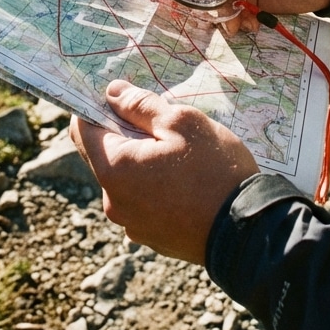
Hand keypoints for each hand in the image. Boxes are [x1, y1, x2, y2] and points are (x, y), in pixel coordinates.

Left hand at [70, 80, 258, 263]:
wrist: (248, 233)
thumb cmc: (215, 170)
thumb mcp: (181, 122)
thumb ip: (140, 105)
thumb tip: (112, 92)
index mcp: (114, 169)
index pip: (81, 130)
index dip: (95, 108)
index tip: (121, 98)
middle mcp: (113, 201)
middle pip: (103, 154)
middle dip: (125, 134)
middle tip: (163, 125)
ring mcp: (130, 224)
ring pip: (124, 178)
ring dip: (141, 161)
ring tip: (180, 155)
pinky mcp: (150, 237)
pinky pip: (140, 201)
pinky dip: (152, 185)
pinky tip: (184, 181)